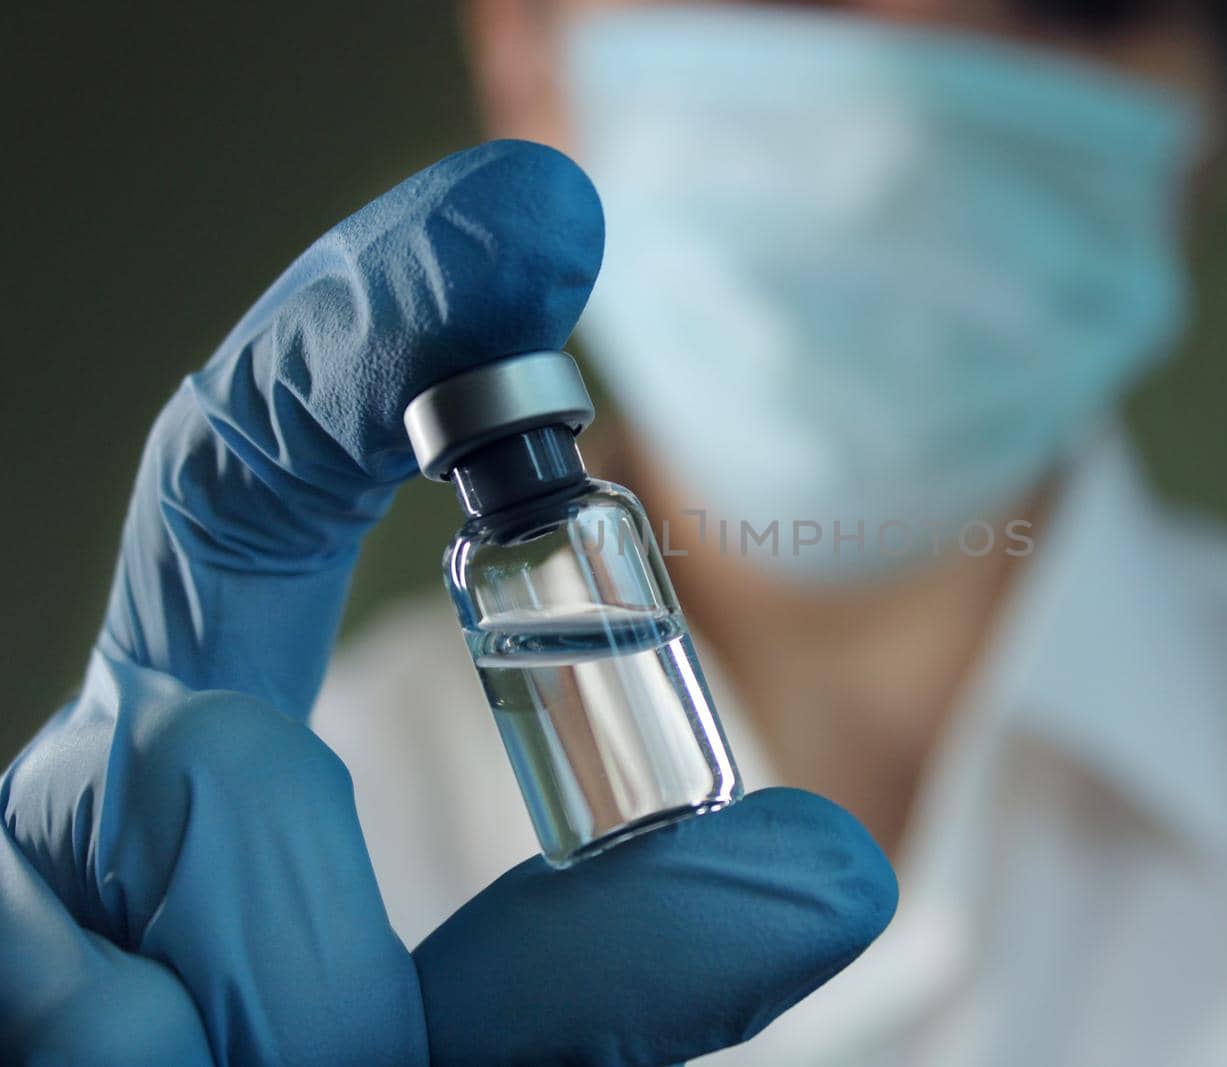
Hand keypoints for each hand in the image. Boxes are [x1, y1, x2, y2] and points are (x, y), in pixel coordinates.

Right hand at [0, 141, 895, 1065]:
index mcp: (196, 753)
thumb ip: (595, 976)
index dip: (363, 322)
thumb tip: (830, 863)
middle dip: (300, 953)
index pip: (245, 466)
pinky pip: (83, 1018)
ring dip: (267, 1057)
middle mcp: (67, 807)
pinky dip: (175, 1064)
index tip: (539, 220)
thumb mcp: (478, 1062)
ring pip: (145, 933)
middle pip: (191, 758)